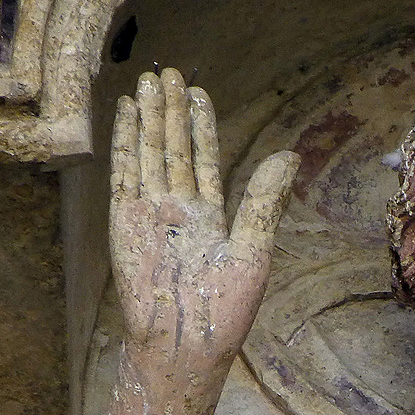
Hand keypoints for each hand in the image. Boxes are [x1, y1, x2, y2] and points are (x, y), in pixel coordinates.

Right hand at [110, 68, 298, 375]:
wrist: (185, 343)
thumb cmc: (225, 309)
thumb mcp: (254, 249)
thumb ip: (264, 200)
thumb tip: (290, 155)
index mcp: (212, 216)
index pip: (205, 158)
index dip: (201, 126)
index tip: (199, 92)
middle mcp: (180, 209)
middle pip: (174, 148)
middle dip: (171, 111)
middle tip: (169, 71)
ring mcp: (151, 213)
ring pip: (149, 153)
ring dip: (147, 118)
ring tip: (147, 80)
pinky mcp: (125, 222)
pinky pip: (124, 173)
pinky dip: (124, 143)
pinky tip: (125, 115)